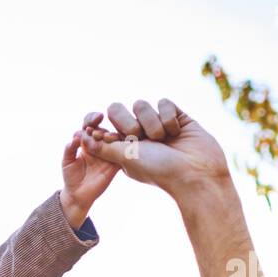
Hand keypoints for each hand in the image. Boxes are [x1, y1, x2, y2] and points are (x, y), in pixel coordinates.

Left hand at [60, 111, 119, 227]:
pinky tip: (116, 145)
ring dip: (110, 135)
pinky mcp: (116, 163)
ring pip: (114, 139)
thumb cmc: (71, 177)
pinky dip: (121, 147)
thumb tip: (76, 135)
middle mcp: (99, 145)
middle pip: (103, 129)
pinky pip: (122, 153)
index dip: (92, 118)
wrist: (78, 195)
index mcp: (87, 141)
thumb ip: (69, 148)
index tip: (93, 119)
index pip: (91, 124)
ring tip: (103, 138)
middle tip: (93, 133)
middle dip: (99, 128)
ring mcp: (109, 153)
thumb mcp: (67, 161)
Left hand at [81, 99, 230, 202]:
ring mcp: (156, 124)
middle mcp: (137, 135)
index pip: (102, 127)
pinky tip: (177, 131)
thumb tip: (81, 137)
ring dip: (150, 122)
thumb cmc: (159, 170)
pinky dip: (168, 117)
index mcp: (121, 148)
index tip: (98, 133)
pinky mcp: (176, 116)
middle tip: (137, 137)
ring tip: (163, 139)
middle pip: (117, 110)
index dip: (99, 128)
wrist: (196, 174)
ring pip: (141, 105)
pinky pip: (163, 102)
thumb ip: (103, 147)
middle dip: (126, 122)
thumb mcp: (126, 159)